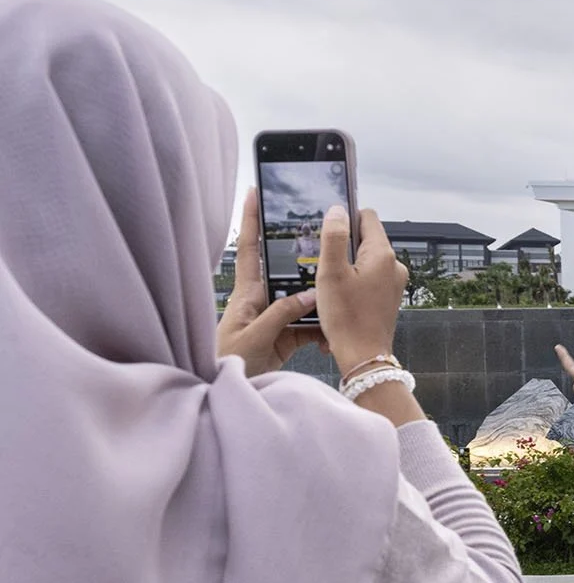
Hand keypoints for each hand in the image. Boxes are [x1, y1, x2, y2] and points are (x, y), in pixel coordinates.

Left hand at [215, 187, 323, 373]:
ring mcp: (276, 317)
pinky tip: (332, 336)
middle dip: (306, 259)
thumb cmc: (227, 361)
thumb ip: (282, 314)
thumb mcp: (255, 337)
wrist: (225, 390)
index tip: (256, 192)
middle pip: (288, 271)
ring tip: (339, 296)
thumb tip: (310, 295)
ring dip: (321, 301)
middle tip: (326, 241)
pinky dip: (323, 330)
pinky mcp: (286, 336)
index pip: (249, 248)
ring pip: (305, 300)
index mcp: (247, 294)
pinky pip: (311, 325)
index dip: (250, 219)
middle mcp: (262, 301)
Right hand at [316, 204, 407, 376]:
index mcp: (383, 254)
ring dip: (346, 263)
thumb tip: (337, 210)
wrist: (363, 356)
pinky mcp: (388, 295)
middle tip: (322, 259)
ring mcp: (393, 282)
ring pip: (365, 258)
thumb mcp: (331, 272)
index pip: (367, 217)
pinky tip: (339, 293)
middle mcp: (394, 265)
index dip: (345, 218)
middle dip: (343, 244)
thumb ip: (333, 237)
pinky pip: (369, 276)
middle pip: (365, 238)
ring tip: (329, 279)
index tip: (327, 229)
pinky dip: (353, 278)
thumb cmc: (346, 318)